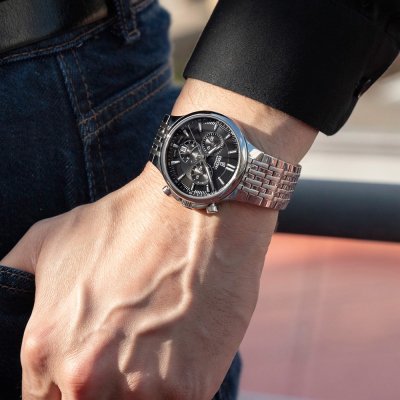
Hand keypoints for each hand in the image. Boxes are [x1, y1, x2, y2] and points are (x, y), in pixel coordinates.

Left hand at [2, 78, 316, 399]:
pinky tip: (184, 347)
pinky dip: (177, 386)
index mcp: (46, 346)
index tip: (95, 368)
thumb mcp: (51, 238)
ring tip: (159, 348)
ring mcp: (141, 388)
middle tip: (130, 352)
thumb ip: (12, 277)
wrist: (195, 210)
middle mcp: (85, 376)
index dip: (67, 388)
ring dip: (142, 391)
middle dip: (105, 390)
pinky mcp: (188, 389)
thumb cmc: (127, 220)